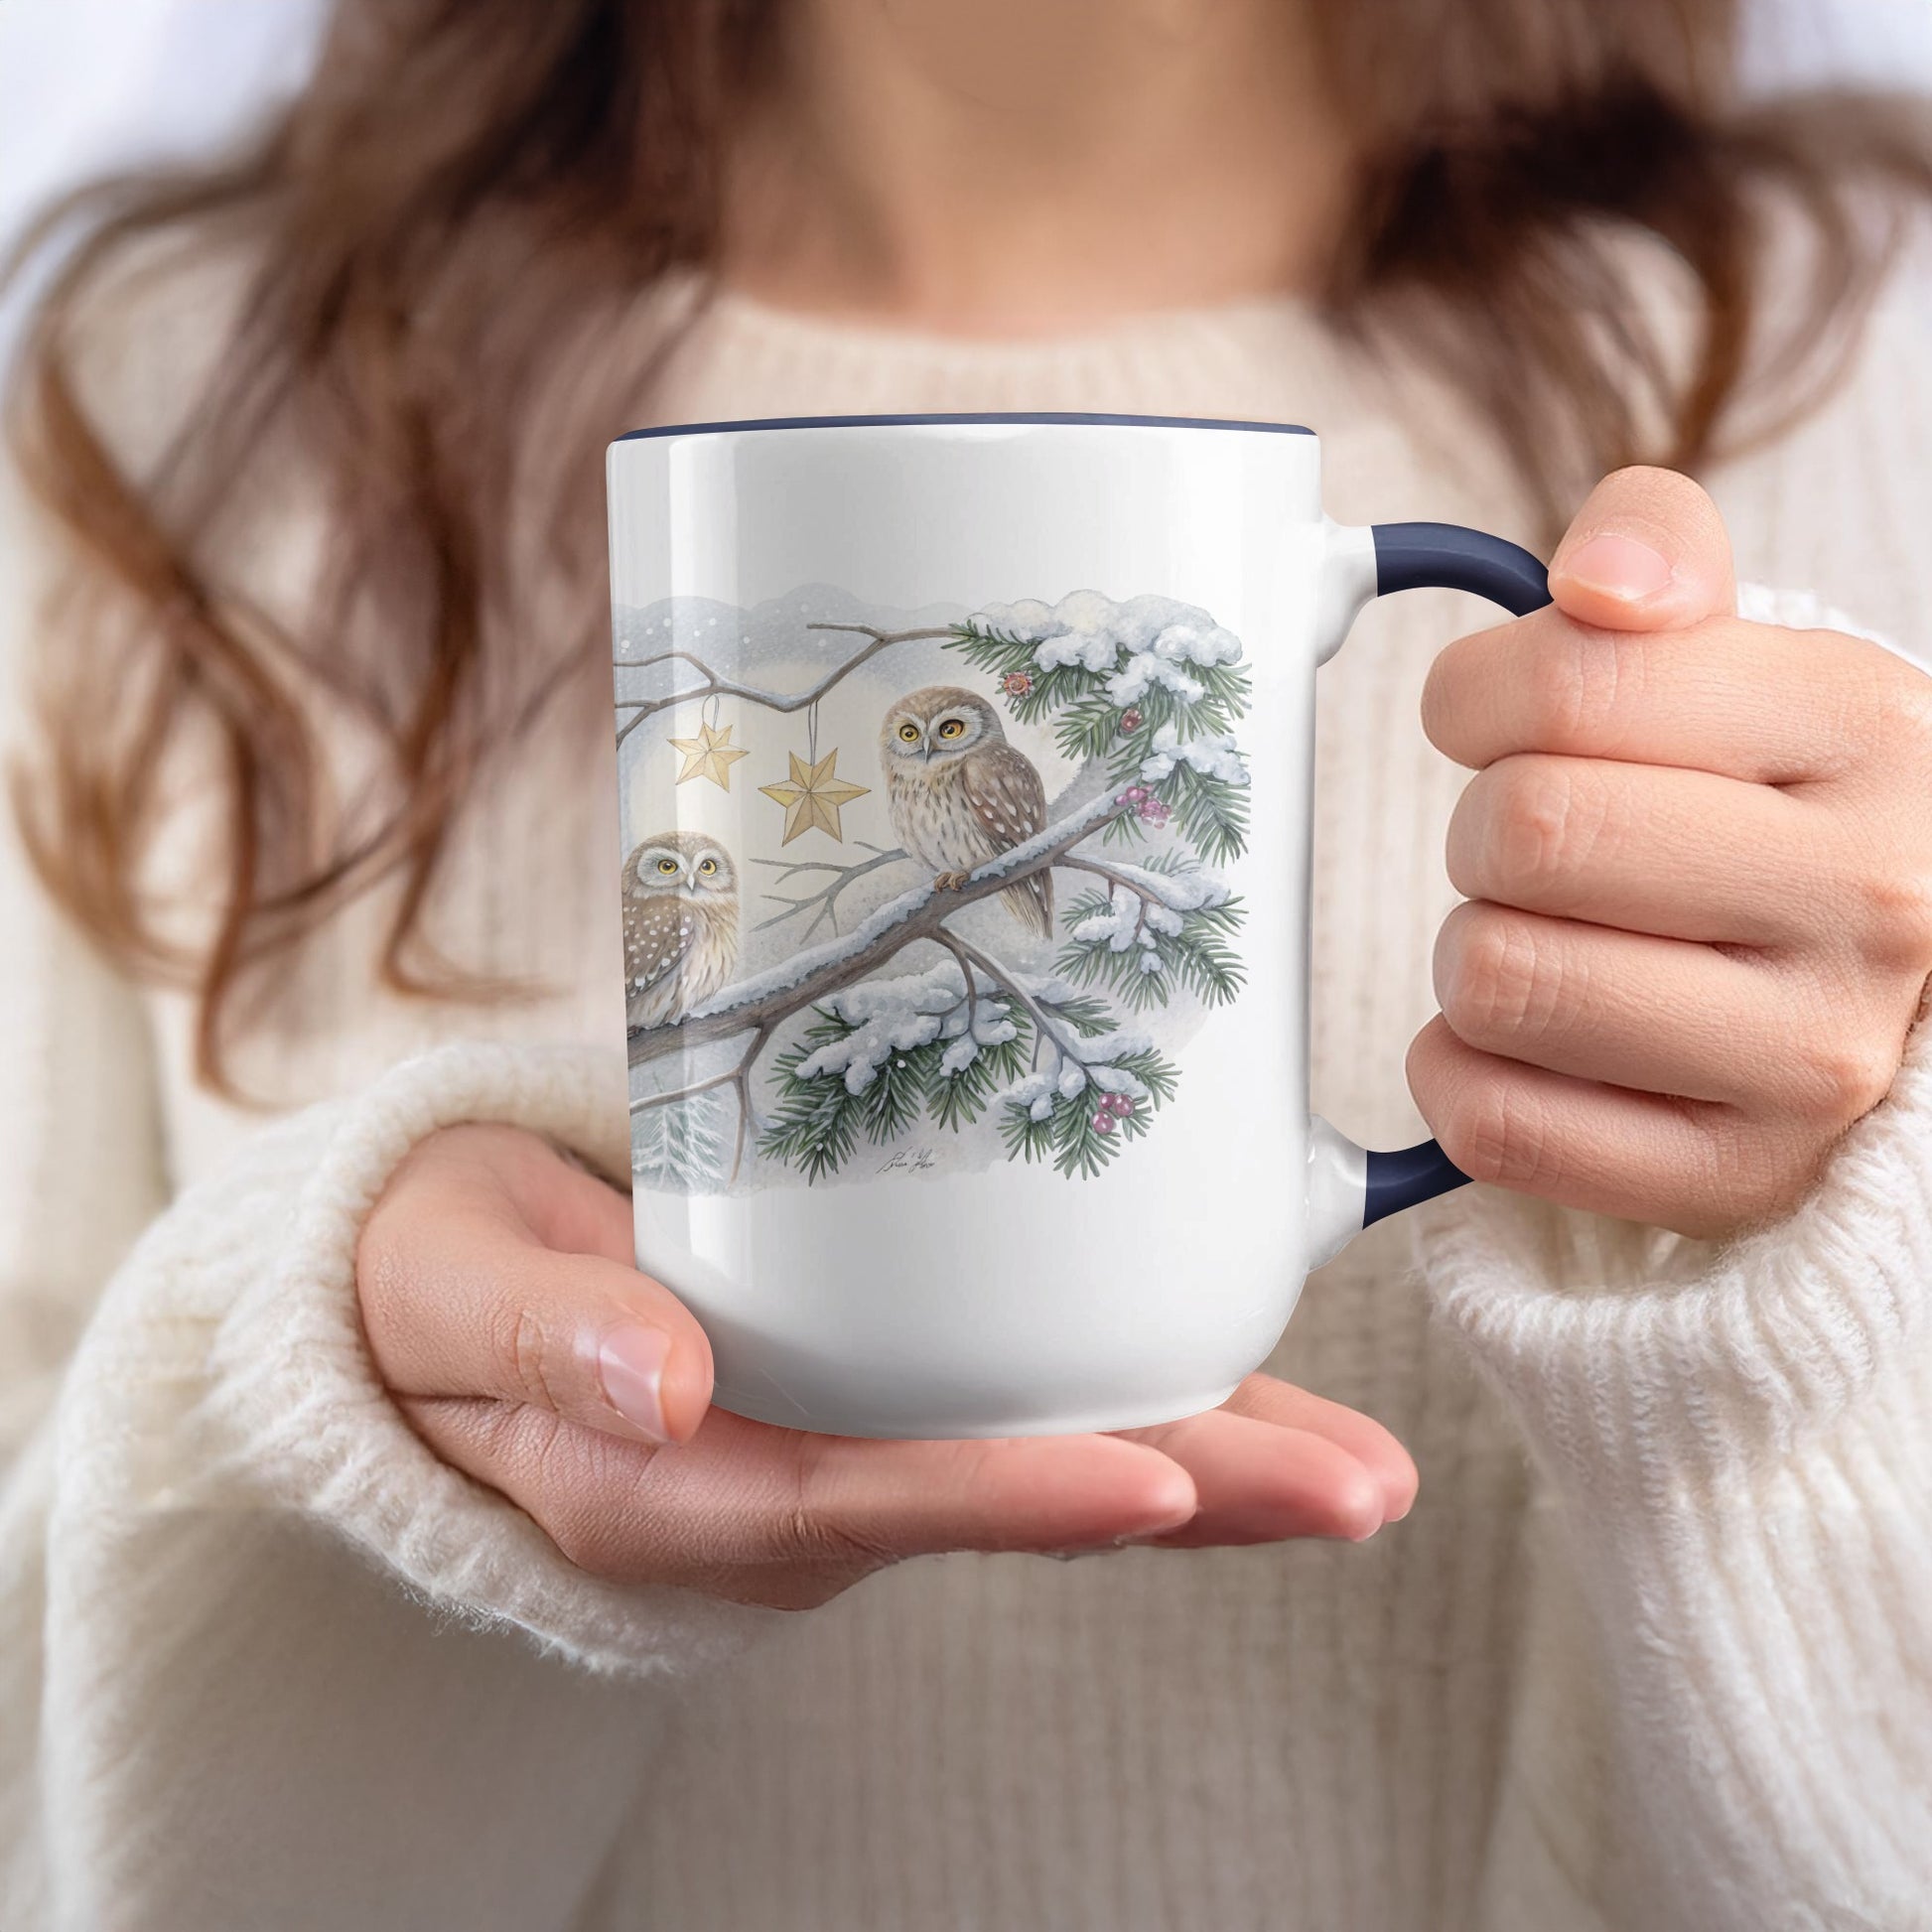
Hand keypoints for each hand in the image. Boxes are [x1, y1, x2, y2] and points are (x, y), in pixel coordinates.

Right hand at [356, 1124, 1416, 1609]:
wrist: (440, 1293)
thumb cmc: (439, 1281)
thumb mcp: (448, 1290)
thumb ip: (540, 1335)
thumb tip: (658, 1382)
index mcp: (679, 1485)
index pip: (864, 1499)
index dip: (1010, 1497)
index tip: (1155, 1484)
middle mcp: (788, 1489)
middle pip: (1002, 1498)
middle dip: (1187, 1498)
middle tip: (1358, 1489)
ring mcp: (841, 1447)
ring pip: (1038, 1461)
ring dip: (1205, 1460)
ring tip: (1361, 1463)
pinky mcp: (873, 1394)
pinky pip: (1018, 1406)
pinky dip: (1139, 1395)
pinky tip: (1245, 1372)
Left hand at [1411, 466, 1931, 1239]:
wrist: (1893, 984)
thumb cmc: (1777, 805)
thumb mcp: (1749, 654)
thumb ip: (1657, 553)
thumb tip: (1594, 582)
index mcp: (1864, 728)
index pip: (1568, 686)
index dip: (1474, 698)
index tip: (1492, 721)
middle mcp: (1870, 898)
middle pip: (1521, 835)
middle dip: (1482, 830)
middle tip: (1531, 847)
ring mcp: (1811, 1059)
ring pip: (1498, 980)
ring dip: (1473, 953)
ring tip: (1545, 940)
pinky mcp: (1735, 1178)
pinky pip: (1497, 1124)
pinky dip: (1460, 1073)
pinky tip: (1520, 1042)